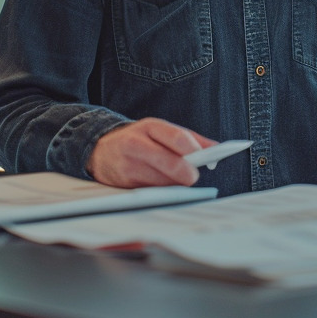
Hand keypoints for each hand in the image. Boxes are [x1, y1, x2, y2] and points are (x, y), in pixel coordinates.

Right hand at [86, 118, 217, 187]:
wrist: (100, 150)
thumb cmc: (138, 139)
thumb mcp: (160, 131)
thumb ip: (189, 138)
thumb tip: (216, 148)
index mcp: (150, 127)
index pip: (177, 138)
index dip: (195, 150)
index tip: (205, 158)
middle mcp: (137, 144)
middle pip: (171, 163)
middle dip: (187, 173)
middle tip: (193, 177)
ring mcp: (129, 164)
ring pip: (163, 181)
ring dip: (174, 183)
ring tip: (174, 177)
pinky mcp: (124, 183)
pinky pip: (152, 190)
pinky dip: (160, 189)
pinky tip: (158, 182)